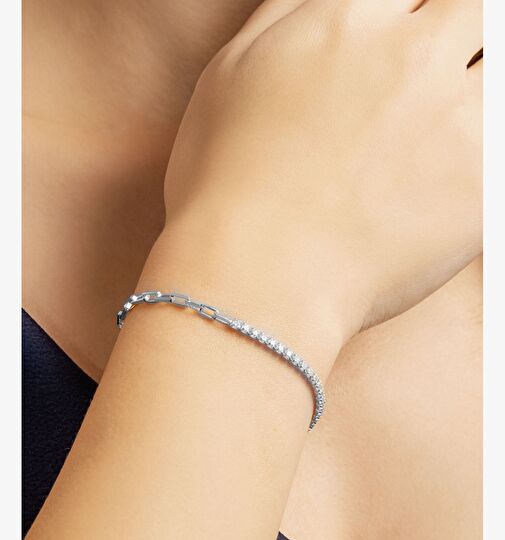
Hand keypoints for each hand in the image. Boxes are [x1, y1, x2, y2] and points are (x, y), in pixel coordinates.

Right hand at [161, 0, 481, 341]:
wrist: (254, 279)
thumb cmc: (224, 188)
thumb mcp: (228, 76)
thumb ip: (284, 14)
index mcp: (348, 21)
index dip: (416, 16)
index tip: (412, 43)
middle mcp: (412, 58)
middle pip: (478, 12)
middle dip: (466, 30)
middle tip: (437, 78)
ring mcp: (456, 121)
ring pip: (503, 70)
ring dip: (482, 90)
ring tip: (448, 126)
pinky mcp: (484, 188)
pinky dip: (488, 150)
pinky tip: (460, 169)